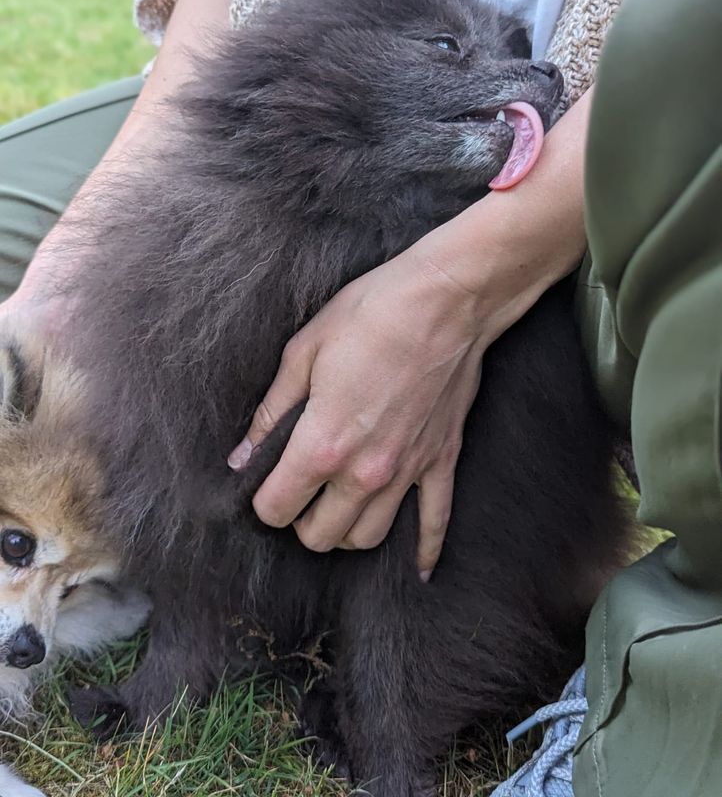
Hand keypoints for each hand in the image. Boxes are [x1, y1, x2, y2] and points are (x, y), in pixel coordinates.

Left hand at [230, 88, 592, 576]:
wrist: (447, 299)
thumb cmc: (371, 314)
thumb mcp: (303, 351)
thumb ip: (270, 412)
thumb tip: (242, 455)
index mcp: (322, 444)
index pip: (277, 508)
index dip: (263, 500)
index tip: (264, 484)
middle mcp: (365, 472)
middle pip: (320, 536)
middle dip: (300, 519)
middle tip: (299, 491)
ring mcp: (407, 472)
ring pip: (367, 538)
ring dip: (345, 531)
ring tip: (336, 507)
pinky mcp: (440, 461)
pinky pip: (434, 522)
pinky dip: (423, 550)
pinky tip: (416, 571)